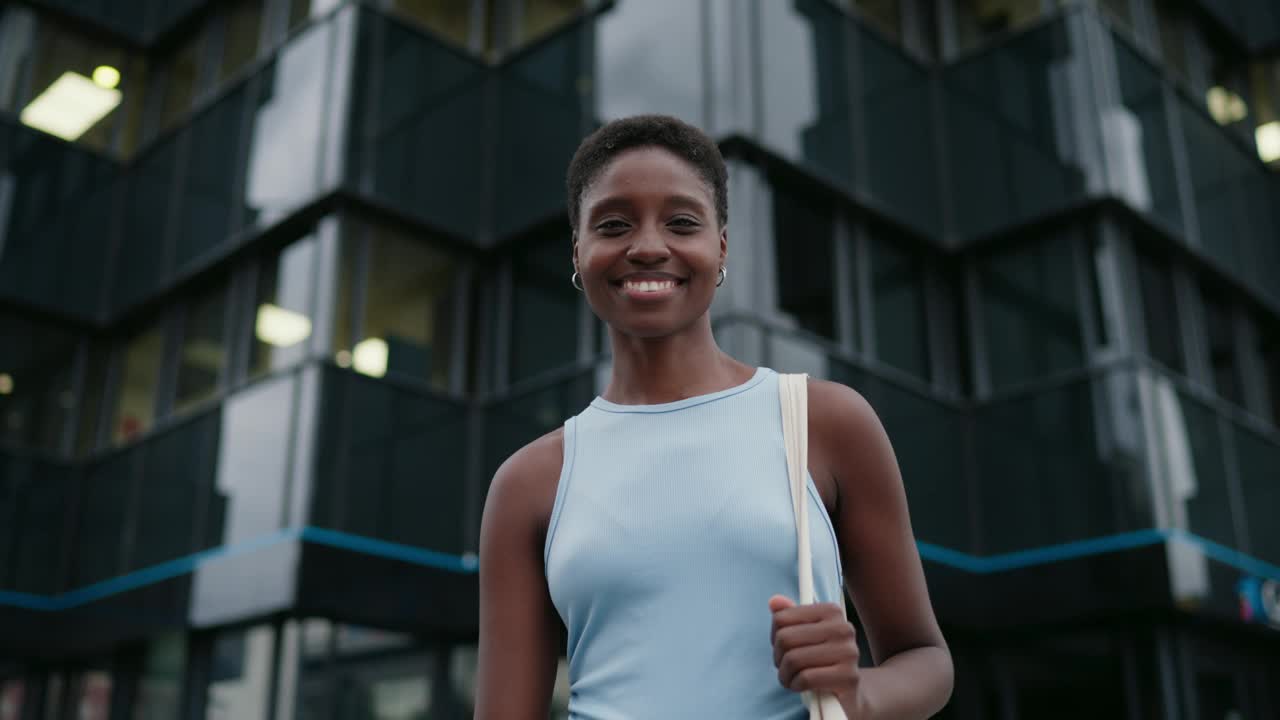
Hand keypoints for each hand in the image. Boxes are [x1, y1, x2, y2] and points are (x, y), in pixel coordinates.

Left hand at [769, 595, 868, 716]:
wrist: (850, 692)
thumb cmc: (821, 660)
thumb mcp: (805, 635)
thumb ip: (788, 616)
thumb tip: (774, 601)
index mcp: (832, 611)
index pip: (781, 618)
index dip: (775, 637)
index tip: (784, 647)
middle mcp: (843, 628)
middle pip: (785, 638)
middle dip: (779, 657)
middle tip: (786, 667)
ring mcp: (848, 652)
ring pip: (793, 659)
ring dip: (785, 675)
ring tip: (791, 678)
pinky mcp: (848, 677)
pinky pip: (806, 678)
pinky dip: (796, 685)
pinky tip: (802, 687)